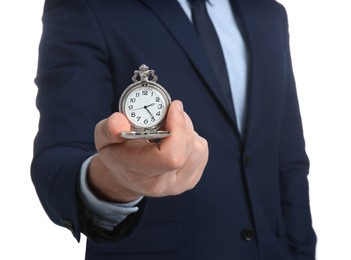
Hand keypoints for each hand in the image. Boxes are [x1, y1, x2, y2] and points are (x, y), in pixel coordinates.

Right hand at [88, 100, 208, 202]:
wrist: (125, 174)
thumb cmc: (116, 153)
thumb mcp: (103, 138)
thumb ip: (109, 129)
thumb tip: (119, 122)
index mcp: (140, 174)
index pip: (170, 157)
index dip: (177, 128)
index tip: (173, 107)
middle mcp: (163, 184)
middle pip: (187, 147)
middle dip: (181, 122)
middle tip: (168, 111)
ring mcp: (180, 184)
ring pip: (198, 147)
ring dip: (187, 129)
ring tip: (170, 125)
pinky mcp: (191, 179)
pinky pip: (201, 151)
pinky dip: (191, 137)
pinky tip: (176, 137)